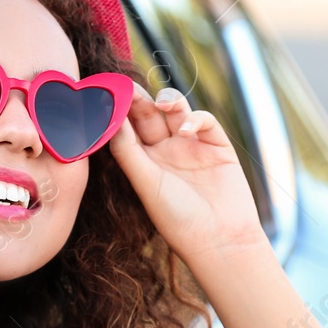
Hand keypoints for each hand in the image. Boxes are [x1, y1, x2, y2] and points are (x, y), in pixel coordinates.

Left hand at [108, 84, 266, 262]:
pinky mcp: (217, 145)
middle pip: (149, 115)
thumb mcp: (146, 184)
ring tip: (160, 104)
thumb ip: (128, 151)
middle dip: (139, 100)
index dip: (118, 111)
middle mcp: (165, 151)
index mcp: (143, 162)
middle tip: (129, 87)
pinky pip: (204, 120)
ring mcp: (191, 146)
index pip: (127, 129)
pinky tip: (187, 131)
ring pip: (176, 111)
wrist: (220, 239)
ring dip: (168, 100)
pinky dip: (196, 119)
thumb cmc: (177, 218)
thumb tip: (110, 119)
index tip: (107, 94)